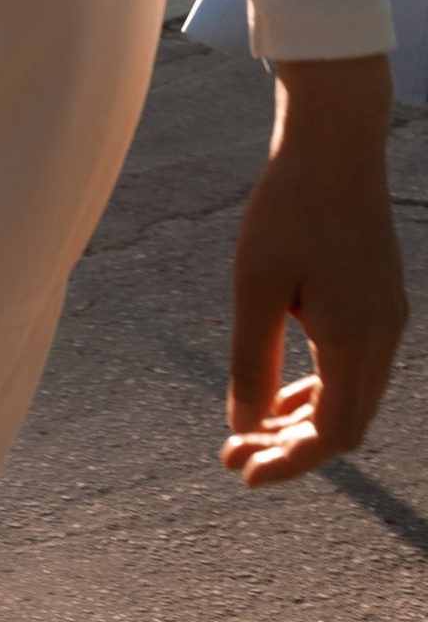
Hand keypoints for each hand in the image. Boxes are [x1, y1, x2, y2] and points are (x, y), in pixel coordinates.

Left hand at [225, 55, 408, 484]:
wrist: (335, 146)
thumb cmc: (288, 209)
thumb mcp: (255, 288)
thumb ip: (250, 362)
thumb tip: (245, 427)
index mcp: (356, 340)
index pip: (334, 434)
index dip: (291, 464)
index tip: (243, 475)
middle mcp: (383, 337)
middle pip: (346, 424)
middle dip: (291, 447)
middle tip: (232, 454)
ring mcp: (387, 320)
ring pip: (352, 397)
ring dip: (303, 419)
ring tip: (249, 429)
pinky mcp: (380, 302)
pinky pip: (355, 368)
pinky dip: (319, 388)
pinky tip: (280, 389)